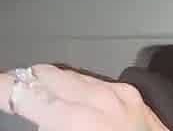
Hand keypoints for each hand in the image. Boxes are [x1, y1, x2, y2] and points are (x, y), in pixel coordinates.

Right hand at [0, 65, 169, 130]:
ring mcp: (121, 92)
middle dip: (27, 80)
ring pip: (73, 75)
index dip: (7, 88)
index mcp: (80, 120)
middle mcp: (102, 99)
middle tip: (11, 88)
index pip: (32, 94)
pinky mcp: (133, 93)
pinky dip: (75, 84)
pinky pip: (95, 81)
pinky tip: (69, 93)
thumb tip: (39, 120)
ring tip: (34, 90)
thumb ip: (51, 127)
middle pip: (51, 75)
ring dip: (51, 81)